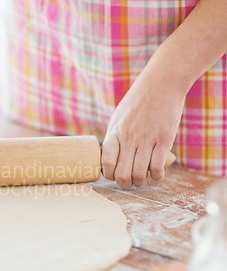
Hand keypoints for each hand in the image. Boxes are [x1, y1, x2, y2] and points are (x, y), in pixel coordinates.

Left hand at [101, 71, 185, 188]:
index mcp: (115, 133)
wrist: (161, 84)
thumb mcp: (118, 118)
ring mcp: (147, 140)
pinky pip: (158, 168)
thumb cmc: (138, 102)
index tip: (113, 175)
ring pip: (140, 175)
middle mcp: (129, 139)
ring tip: (143, 178)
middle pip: (123, 174)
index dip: (109, 175)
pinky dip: (157, 176)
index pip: (106, 163)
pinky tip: (156, 173)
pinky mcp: (165, 140)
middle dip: (125, 183)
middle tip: (129, 181)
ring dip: (141, 182)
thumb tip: (109, 159)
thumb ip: (115, 138)